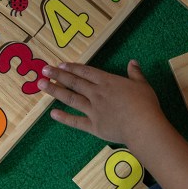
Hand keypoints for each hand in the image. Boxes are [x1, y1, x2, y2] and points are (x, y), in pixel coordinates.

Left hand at [39, 60, 163, 144]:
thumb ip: (135, 73)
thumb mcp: (142, 85)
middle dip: (58, 75)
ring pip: (71, 98)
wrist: (142, 126)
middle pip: (74, 82)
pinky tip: (53, 114)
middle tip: (44, 70)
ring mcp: (93, 110)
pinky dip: (64, 118)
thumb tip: (133, 62)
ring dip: (55, 91)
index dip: (73, 68)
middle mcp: (97, 93)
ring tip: (42, 85)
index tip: (60, 64)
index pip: (86, 72)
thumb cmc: (145, 104)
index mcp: (108, 82)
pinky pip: (76, 121)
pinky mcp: (93, 126)